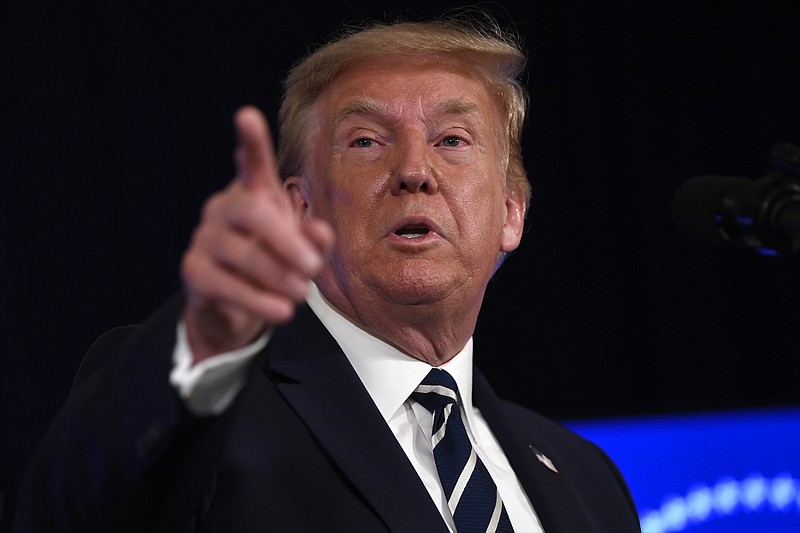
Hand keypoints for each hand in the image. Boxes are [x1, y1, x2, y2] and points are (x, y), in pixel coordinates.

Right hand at [180, 106, 333, 362]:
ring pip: (241, 253)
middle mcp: (224, 209)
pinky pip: (226, 285)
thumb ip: (314, 240)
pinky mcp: (194, 272)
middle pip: (251, 212)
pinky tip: (283, 311)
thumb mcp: (302, 251)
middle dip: (285, 241)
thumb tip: (321, 233)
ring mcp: (204, 238)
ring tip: (302, 295)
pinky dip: (259, 300)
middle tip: (313, 269)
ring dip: (278, 277)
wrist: (235, 308)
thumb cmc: (275, 265)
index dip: (251, 141)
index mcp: (254, 195)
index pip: (252, 164)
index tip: (246, 116)